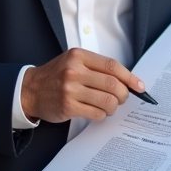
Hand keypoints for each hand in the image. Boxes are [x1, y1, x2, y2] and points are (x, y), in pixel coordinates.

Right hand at [21, 48, 144, 123]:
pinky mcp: (68, 106)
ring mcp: (70, 89)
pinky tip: (98, 112)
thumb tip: (126, 80)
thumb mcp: (73, 62)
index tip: (139, 86)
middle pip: (113, 84)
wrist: (30, 90)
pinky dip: (102, 114)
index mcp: (79, 56)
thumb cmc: (56, 76)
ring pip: (107, 101)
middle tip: (122, 98)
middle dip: (123, 94)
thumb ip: (96, 67)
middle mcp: (74, 70)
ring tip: (110, 106)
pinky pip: (96, 113)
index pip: (112, 66)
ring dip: (114, 106)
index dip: (130, 77)